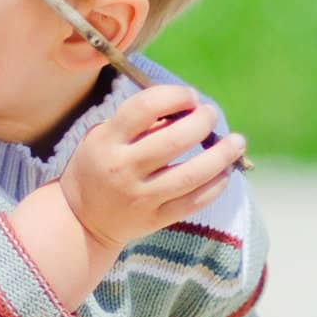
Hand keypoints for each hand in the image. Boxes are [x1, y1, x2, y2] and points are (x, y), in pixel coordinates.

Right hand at [60, 85, 245, 250]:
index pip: (144, 108)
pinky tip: (225, 172)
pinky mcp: (154, 219)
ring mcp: (139, 197)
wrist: (80, 220)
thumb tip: (185, 108)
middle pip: (174, 140)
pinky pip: (193, 202)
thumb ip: (137, 123)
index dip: (174, 96)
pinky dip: (216, 185)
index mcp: (106, 141)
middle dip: (202, 121)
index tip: (189, 97)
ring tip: (237, 142)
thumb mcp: (101, 138)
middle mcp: (122, 169)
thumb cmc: (96, 166)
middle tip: (210, 114)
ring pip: (192, 175)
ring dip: (221, 155)